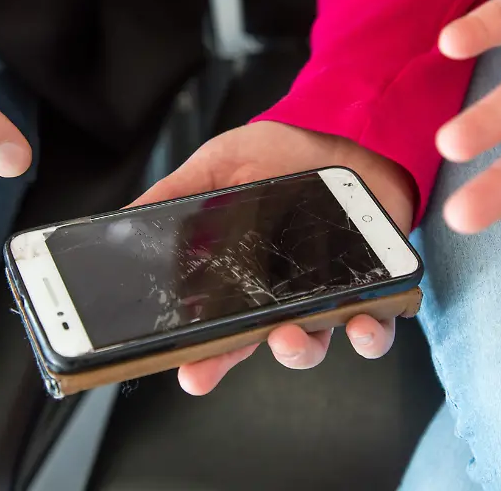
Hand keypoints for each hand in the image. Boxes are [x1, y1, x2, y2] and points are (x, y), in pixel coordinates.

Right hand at [127, 121, 414, 394]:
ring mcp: (330, 295)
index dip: (204, 356)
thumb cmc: (283, 154)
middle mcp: (287, 295)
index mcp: (246, 277)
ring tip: (290, 335)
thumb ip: (177, 193)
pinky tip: (362, 321)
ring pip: (315, 342)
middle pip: (257, 344)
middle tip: (219, 362)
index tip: (187, 372)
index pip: (220, 327)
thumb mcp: (220, 165)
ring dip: (301, 348)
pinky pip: (376, 323)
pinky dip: (371, 330)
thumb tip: (124, 220)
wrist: (344, 129)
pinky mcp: (373, 285)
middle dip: (237, 361)